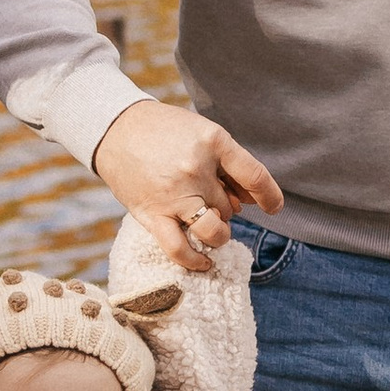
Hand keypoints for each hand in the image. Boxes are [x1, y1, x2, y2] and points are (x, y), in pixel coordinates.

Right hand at [93, 97, 283, 274]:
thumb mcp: (203, 132)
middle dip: (226, 206)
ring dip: (219, 234)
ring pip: (214, 231)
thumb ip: (228, 162)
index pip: (255, 176)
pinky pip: (179, 249)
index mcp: (213, 142)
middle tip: (210, 197)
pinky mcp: (152, 214)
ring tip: (212, 227)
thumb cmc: (164, 130)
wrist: (116, 128)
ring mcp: (174, 194)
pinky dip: (195, 261)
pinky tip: (204, 262)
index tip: (273, 208)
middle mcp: (195, 169)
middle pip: (230, 205)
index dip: (270, 196)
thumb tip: (252, 200)